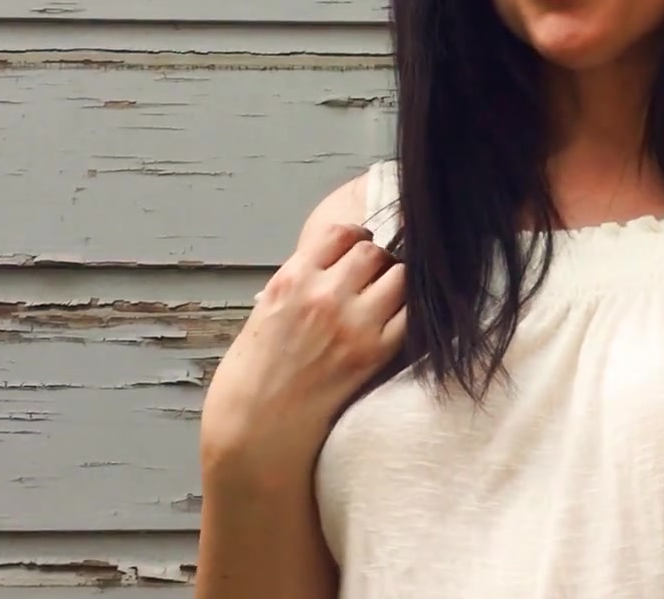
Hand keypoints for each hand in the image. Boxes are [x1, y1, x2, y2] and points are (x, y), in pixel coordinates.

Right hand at [199, 223, 406, 476]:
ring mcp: (353, 323)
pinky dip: (408, 314)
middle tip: (376, 277)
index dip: (355, 237)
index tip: (360, 246)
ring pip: (400, 277)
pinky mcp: (375, 353)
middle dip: (378, 260)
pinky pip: (410, 316)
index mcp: (292, 279)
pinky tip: (396, 324)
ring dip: (397, 284)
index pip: (340, 233)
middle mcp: (324, 294)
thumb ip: (302, 285)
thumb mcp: (267, 313)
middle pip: (374, 252)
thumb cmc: (253, 376)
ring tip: (388, 300)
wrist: (257, 429)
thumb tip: (335, 267)